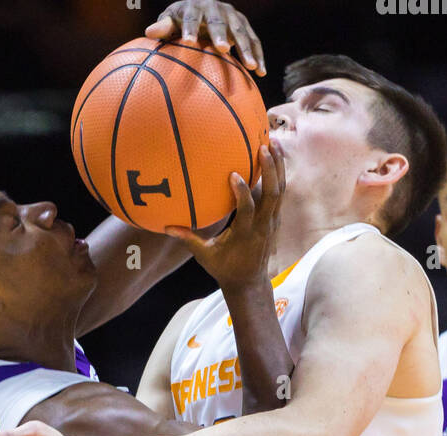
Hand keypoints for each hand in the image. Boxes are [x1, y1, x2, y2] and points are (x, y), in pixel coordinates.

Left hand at [147, 1, 265, 73]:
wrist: (203, 7)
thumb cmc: (181, 20)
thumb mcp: (171, 20)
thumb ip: (163, 27)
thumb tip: (148, 32)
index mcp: (196, 6)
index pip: (191, 15)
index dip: (190, 27)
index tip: (188, 41)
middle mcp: (217, 8)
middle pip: (220, 21)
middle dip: (222, 34)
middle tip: (223, 48)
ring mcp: (234, 16)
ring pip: (242, 32)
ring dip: (247, 49)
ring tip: (251, 67)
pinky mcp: (245, 26)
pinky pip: (254, 41)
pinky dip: (258, 56)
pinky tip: (261, 73)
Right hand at [166, 144, 283, 284]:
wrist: (250, 282)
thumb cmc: (224, 268)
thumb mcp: (205, 256)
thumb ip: (188, 239)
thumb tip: (165, 227)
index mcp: (245, 235)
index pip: (248, 211)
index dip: (243, 192)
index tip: (234, 174)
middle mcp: (263, 226)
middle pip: (272, 195)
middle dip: (270, 170)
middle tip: (263, 147)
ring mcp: (272, 222)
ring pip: (280, 190)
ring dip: (279, 166)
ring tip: (274, 142)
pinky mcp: (276, 219)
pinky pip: (280, 193)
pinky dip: (279, 174)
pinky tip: (275, 156)